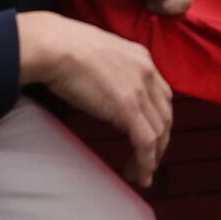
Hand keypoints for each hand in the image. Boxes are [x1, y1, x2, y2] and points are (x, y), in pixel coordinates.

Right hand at [19, 10, 175, 185]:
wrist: (55, 45)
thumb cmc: (64, 47)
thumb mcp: (101, 54)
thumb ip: (112, 71)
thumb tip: (107, 90)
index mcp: (142, 57)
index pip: (161, 95)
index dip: (159, 119)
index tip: (150, 136)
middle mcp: (148, 72)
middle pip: (165, 115)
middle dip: (160, 142)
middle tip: (148, 160)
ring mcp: (140, 90)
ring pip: (159, 131)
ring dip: (152, 157)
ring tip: (141, 173)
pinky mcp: (127, 108)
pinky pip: (145, 141)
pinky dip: (145, 162)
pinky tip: (139, 174)